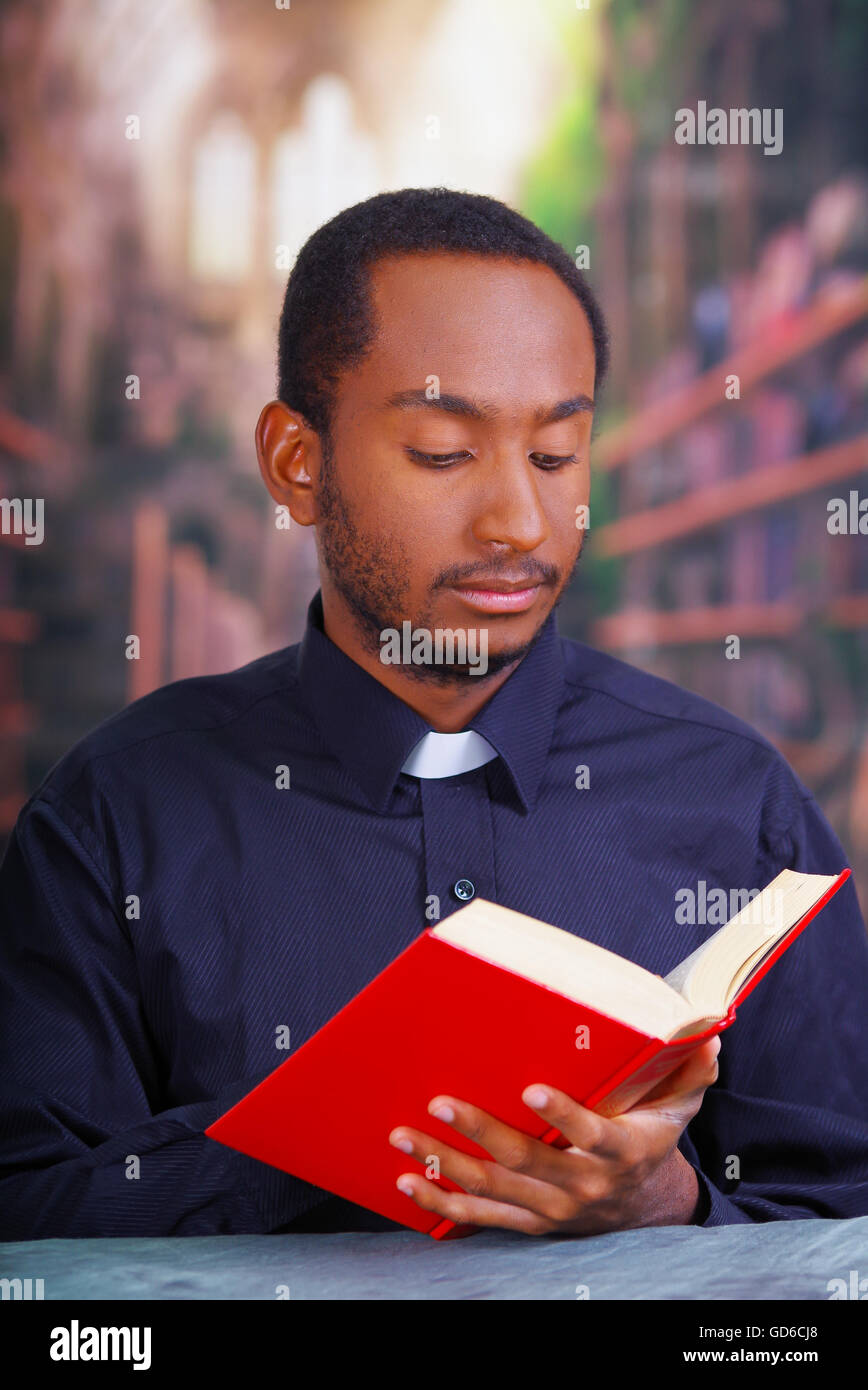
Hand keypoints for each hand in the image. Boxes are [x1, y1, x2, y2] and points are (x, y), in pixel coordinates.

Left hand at [388, 1035, 720, 1233]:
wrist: (646, 1206)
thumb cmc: (653, 1136)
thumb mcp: (680, 1103)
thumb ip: (689, 1068)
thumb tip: (708, 1030)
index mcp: (622, 1150)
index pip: (592, 1135)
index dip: (564, 1115)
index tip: (531, 1089)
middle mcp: (585, 1185)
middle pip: (526, 1161)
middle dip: (479, 1131)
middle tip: (441, 1101)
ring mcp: (553, 1208)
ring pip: (493, 1189)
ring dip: (444, 1163)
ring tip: (404, 1135)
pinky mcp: (529, 1222)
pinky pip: (480, 1215)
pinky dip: (441, 1200)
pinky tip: (408, 1180)